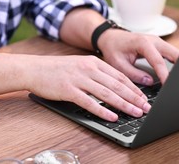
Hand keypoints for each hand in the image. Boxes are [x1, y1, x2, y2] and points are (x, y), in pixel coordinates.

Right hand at [24, 55, 150, 121]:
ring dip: (124, 104)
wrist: (33, 68)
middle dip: (134, 97)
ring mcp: (78, 79)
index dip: (134, 88)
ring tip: (135, 113)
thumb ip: (95, 73)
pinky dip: (102, 111)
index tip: (144, 97)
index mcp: (92, 62)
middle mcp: (88, 69)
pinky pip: (89, 102)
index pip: (119, 75)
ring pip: (107, 93)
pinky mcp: (69, 90)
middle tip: (146, 107)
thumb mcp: (78, 65)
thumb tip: (113, 86)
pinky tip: (112, 116)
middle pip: (117, 84)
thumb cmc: (55, 69)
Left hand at [98, 29, 178, 84]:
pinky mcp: (159, 45)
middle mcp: (153, 40)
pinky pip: (172, 54)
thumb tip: (149, 82)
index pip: (158, 61)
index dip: (165, 75)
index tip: (168, 85)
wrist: (110, 38)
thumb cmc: (113, 49)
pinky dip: (176, 63)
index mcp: (143, 43)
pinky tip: (176, 74)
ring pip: (176, 53)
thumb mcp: (119, 64)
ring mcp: (158, 42)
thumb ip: (134, 74)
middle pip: (174, 54)